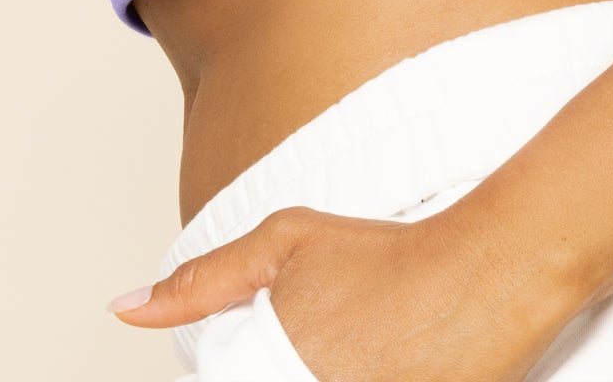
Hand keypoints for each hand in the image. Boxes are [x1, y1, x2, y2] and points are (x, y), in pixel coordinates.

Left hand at [108, 200, 571, 381]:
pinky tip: (379, 364)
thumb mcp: (287, 243)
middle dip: (287, 371)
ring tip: (361, 352)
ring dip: (328, 375)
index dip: (245, 373)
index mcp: (272, 373)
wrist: (488, 271)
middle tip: (331, 345)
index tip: (277, 354)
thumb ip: (203, 282)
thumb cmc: (386, 255)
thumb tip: (124, 309)